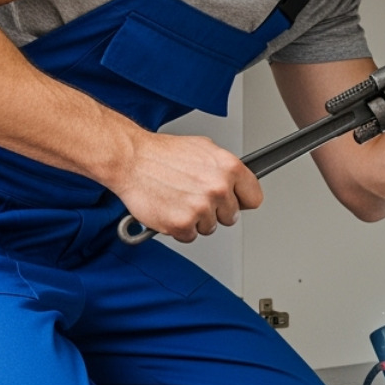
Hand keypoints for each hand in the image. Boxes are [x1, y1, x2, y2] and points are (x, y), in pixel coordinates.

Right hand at [111, 131, 262, 242]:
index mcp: (229, 168)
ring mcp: (201, 208)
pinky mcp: (182, 224)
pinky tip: (170, 209)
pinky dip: (178, 228)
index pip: (254, 198)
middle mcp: (218, 188)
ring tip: (179, 199)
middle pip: (231, 217)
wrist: (131, 159)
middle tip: (195, 197)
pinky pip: (189, 236)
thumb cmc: (163, 154)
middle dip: (215, 210)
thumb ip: (225, 169)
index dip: (241, 200)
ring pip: (209, 227)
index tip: (234, 202)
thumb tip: (237, 183)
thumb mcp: (204, 148)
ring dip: (195, 219)